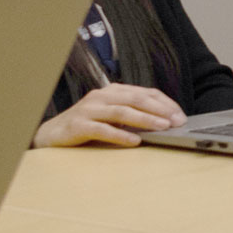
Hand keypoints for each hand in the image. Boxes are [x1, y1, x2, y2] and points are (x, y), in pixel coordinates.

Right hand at [33, 83, 185, 147]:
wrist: (52, 134)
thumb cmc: (87, 124)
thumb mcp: (112, 116)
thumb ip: (133, 115)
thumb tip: (165, 122)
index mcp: (113, 91)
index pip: (145, 93)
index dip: (165, 103)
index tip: (180, 116)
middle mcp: (101, 96)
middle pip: (136, 99)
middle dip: (159, 110)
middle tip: (176, 121)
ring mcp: (89, 109)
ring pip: (122, 112)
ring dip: (145, 120)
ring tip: (162, 128)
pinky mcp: (78, 125)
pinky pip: (102, 129)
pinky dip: (120, 135)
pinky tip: (134, 141)